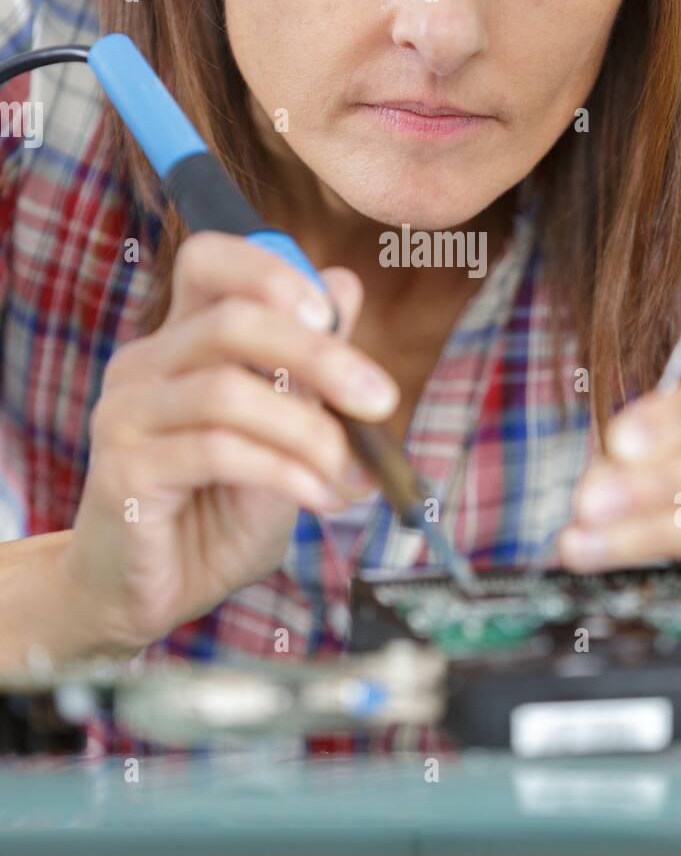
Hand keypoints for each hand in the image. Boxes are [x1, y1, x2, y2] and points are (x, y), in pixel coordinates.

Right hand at [65, 231, 398, 652]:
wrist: (153, 596)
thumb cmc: (218, 513)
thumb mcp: (284, 436)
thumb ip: (307, 369)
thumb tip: (345, 285)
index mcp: (181, 340)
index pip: (208, 259)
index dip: (272, 271)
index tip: (332, 316)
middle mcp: (145, 364)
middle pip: (233, 320)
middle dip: (322, 357)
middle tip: (380, 401)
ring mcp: (125, 413)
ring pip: (228, 390)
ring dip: (310, 432)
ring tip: (349, 476)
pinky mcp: (124, 469)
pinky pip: (216, 450)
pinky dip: (285, 471)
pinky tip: (319, 498)